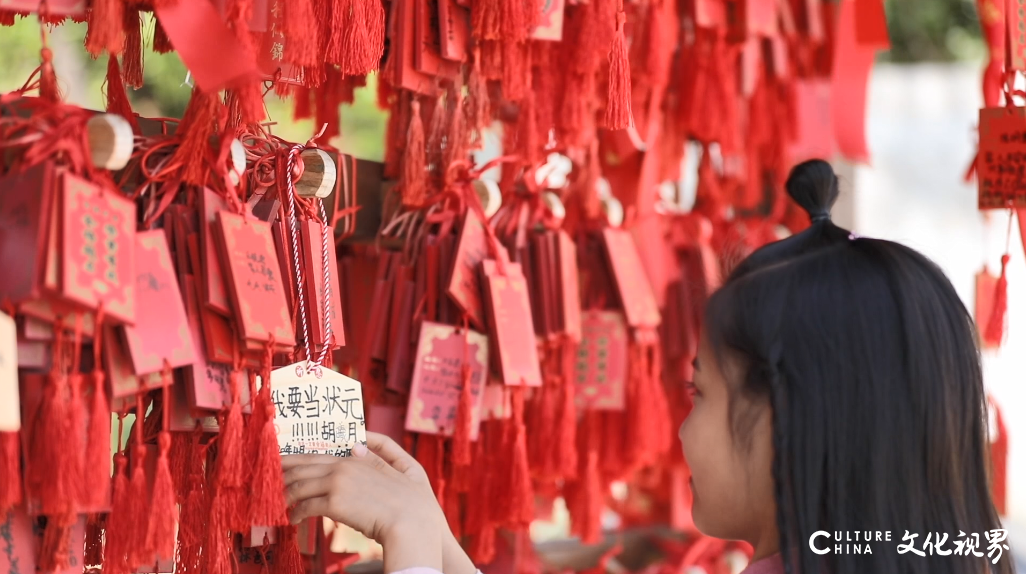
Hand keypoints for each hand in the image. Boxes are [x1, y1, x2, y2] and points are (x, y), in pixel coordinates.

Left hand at [282, 433, 448, 572]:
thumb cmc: (413, 502)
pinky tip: (294, 519)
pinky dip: (296, 513)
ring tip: (280, 502)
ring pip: (300, 486)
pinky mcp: (334, 504)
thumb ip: (382, 453)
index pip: (318, 454)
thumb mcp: (405, 469)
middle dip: (284, 473)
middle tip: (271, 480)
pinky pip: (305, 507)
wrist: (412, 524)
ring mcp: (338, 484)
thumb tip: (356, 445)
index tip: (284, 461)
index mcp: (357, 458)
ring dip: (287, 494)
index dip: (297, 458)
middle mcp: (343, 466)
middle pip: (303, 466)